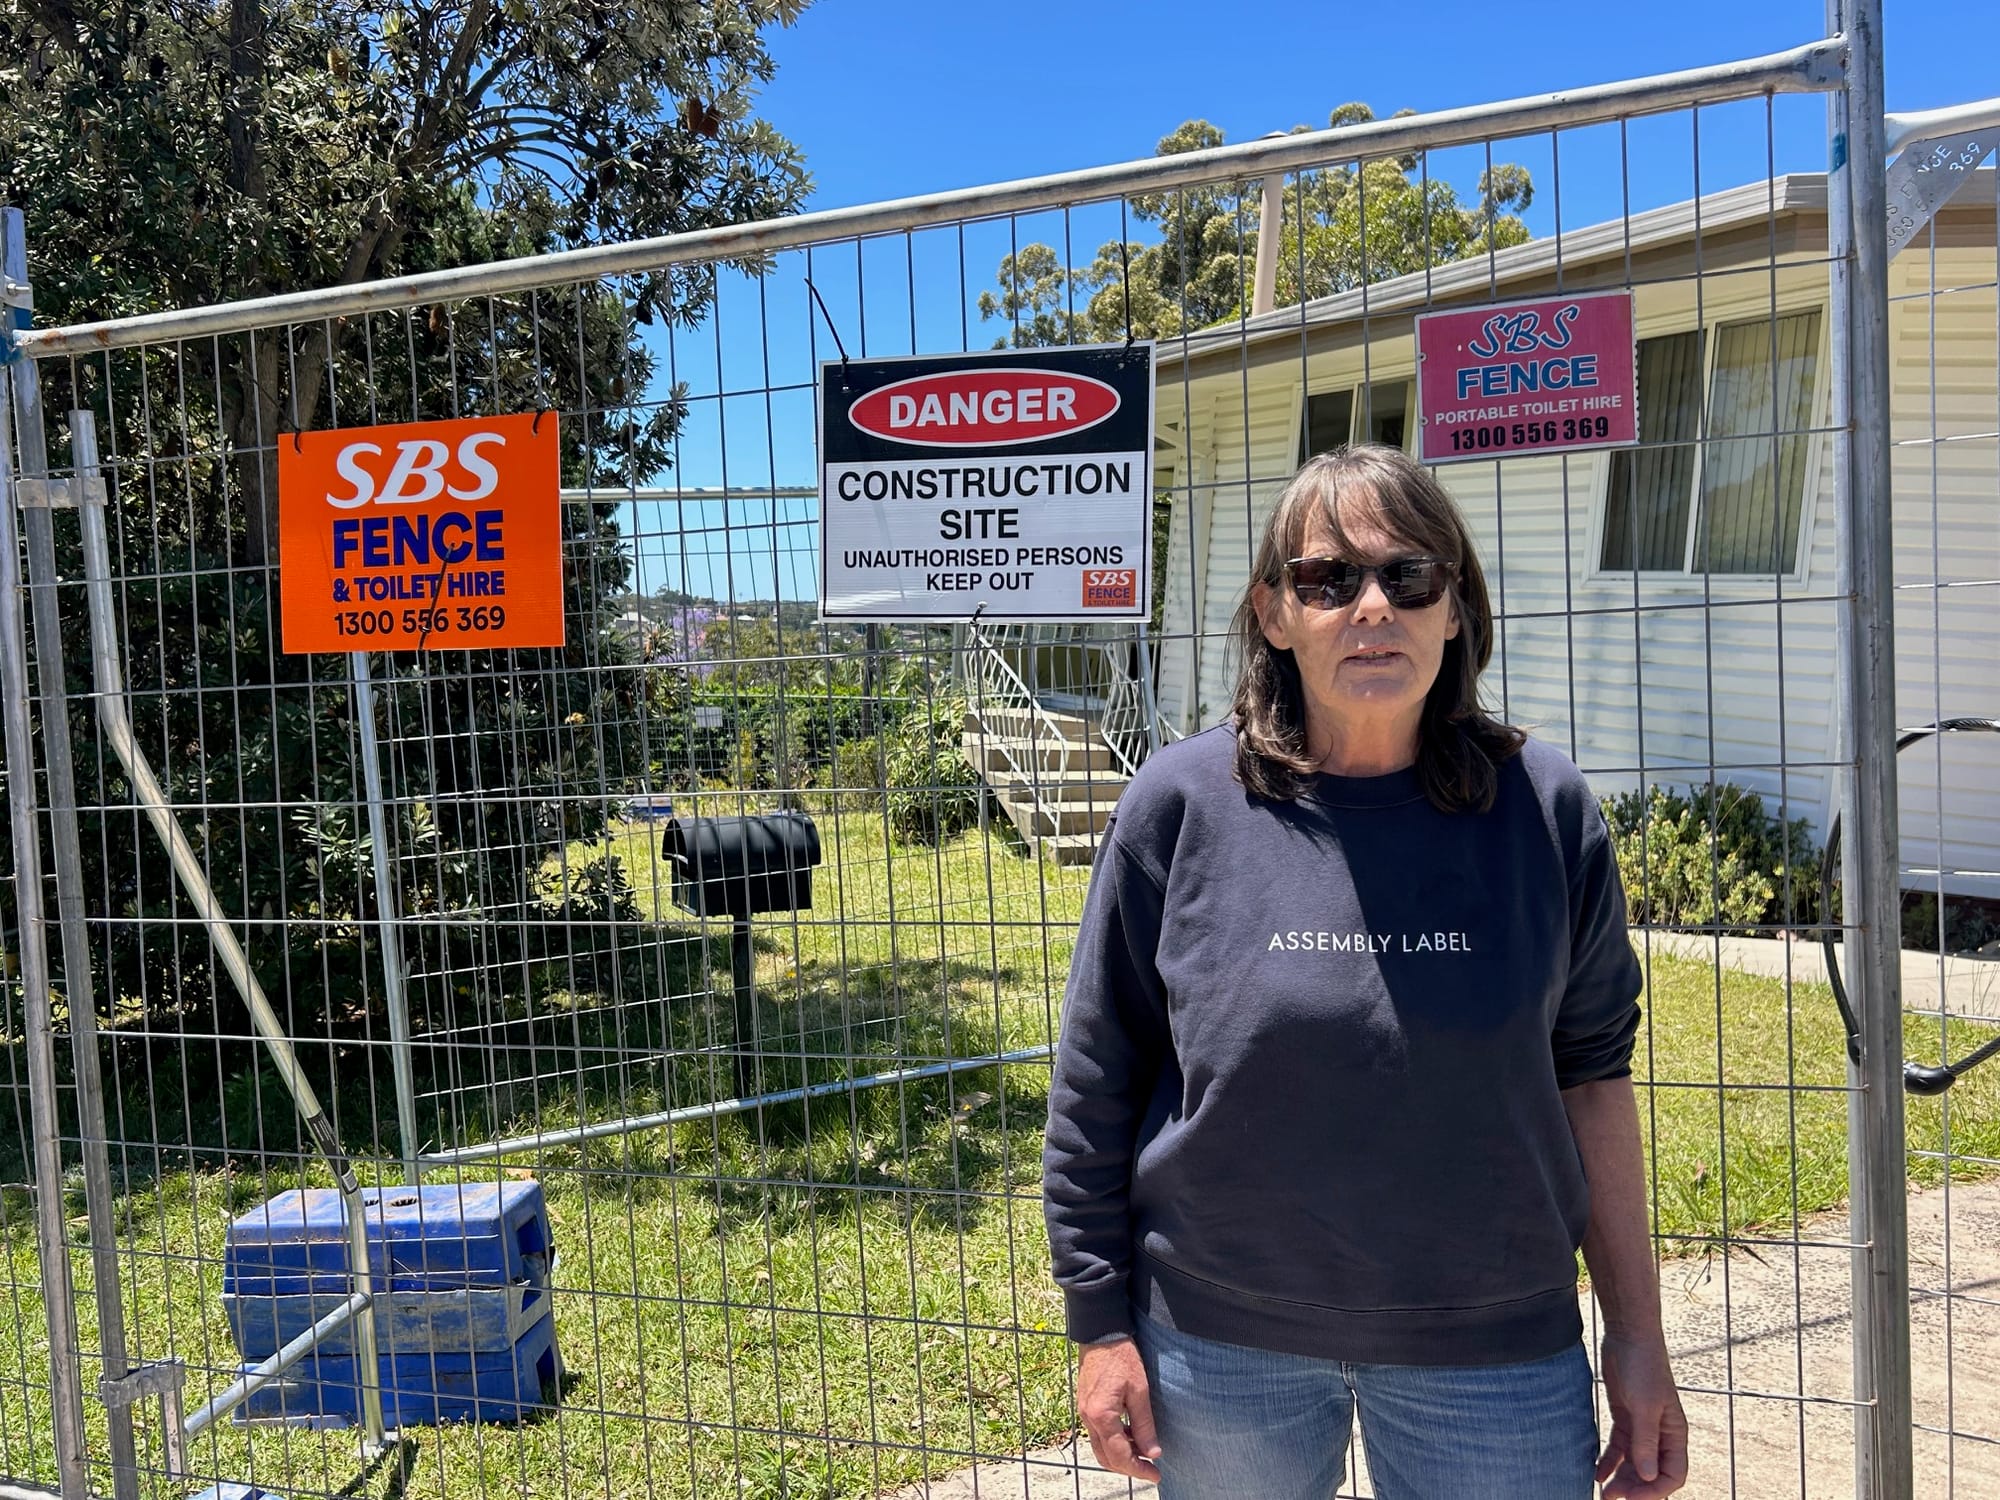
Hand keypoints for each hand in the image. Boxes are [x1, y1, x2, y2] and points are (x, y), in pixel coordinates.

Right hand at [1076, 1337, 1161, 1483]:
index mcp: (1101, 1415)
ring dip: (1120, 1456)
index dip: (1139, 1469)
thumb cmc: (1121, 1356)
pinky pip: (1097, 1434)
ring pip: (1100, 1448)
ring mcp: (1083, 1412)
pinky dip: (1113, 1442)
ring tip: (1143, 1453)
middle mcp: (1088, 1418)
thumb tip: (1153, 1452)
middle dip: (1128, 1468)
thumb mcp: (1139, 1390)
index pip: (1120, 1455)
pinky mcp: (1085, 1405)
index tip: (1156, 1474)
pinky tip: (1130, 1435)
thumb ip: (1144, 1424)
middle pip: (1106, 1458)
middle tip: (1150, 1469)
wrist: (1100, 1332)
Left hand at [1597, 1329, 1688, 1498]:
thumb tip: (1648, 1476)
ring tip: (1603, 1492)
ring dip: (1621, 1478)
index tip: (1631, 1497)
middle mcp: (1661, 1434)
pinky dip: (1609, 1461)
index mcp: (1675, 1433)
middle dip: (1634, 1488)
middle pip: (1651, 1473)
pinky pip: (1619, 1447)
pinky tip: (1597, 1472)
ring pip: (1634, 1463)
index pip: (1673, 1475)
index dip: (1655, 1491)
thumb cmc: (1643, 1366)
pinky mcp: (1624, 1417)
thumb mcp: (1644, 1405)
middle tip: (1611, 1498)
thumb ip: (1646, 1441)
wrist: (1628, 1335)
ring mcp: (1642, 1426)